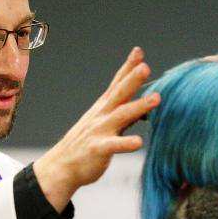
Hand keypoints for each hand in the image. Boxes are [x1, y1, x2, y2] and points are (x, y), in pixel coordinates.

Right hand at [34, 46, 159, 211]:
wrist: (61, 166)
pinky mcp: (98, 149)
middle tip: (145, 67)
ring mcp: (99, 131)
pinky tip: (139, 142)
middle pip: (119, 93)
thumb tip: (144, 102)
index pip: (116, 84)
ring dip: (139, 106)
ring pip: (121, 115)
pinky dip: (126, 143)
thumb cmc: (86, 144)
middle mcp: (102, 115)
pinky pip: (113, 145)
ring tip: (156, 98)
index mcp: (103, 108)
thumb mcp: (102, 122)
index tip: (138, 52)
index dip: (127, 67)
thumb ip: (122, 111)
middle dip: (132, 79)